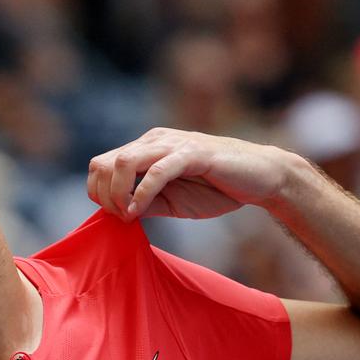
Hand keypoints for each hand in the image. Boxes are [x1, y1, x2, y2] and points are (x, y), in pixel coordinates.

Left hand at [86, 128, 293, 220]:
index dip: (99, 193)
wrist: (261, 178)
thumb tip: (117, 213)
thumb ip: (145, 204)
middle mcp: (155, 142)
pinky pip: (157, 170)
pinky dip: (141, 193)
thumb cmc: (217, 189)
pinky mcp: (193, 154)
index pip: (101, 164)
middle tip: (121, 217)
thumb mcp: (172, 201)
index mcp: (147, 149)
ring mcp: (173, 145)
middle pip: (104, 162)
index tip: (116, 217)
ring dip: (118, 193)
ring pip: (124, 161)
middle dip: (103, 195)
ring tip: (129, 214)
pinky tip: (139, 210)